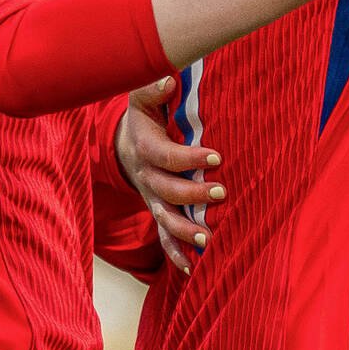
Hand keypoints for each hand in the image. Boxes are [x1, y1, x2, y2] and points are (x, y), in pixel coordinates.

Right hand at [115, 76, 224, 271]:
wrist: (127, 145)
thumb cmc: (145, 117)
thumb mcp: (143, 98)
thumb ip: (153, 89)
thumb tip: (168, 79)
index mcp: (145, 149)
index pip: (165, 157)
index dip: (189, 159)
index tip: (216, 157)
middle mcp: (147, 179)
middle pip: (167, 191)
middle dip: (193, 195)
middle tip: (221, 193)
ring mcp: (151, 199)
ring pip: (164, 220)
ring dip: (185, 231)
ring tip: (208, 238)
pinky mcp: (158, 213)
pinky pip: (163, 238)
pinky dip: (175, 255)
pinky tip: (191, 270)